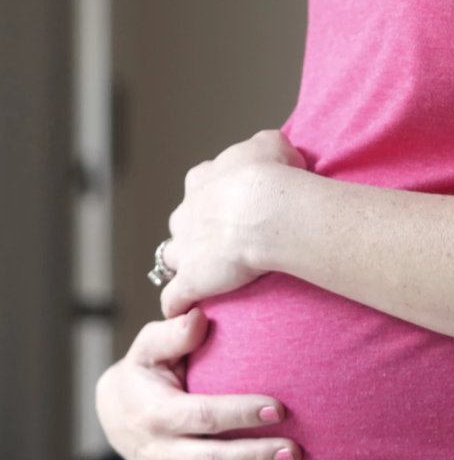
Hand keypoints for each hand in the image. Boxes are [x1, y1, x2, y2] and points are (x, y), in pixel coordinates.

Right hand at [96, 308, 301, 459]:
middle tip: (296, 452)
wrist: (116, 414)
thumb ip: (172, 333)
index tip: (280, 408)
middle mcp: (162, 455)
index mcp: (157, 415)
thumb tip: (199, 317)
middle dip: (255, 458)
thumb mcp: (148, 348)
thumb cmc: (144, 374)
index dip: (240, 414)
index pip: (203, 416)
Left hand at [160, 129, 307, 317]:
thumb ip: (268, 147)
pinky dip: (179, 306)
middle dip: (197, 232)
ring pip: (172, 259)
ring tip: (206, 279)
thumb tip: (275, 151)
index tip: (235, 204)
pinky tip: (191, 314)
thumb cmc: (272, 175)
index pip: (200, 186)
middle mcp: (186, 213)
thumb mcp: (273, 145)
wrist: (264, 208)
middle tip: (226, 241)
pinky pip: (175, 299)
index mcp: (202, 180)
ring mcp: (185, 249)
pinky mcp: (190, 281)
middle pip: (183, 223)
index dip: (215, 197)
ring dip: (185, 267)